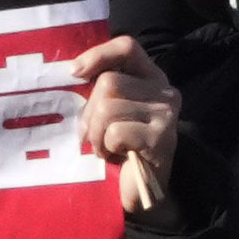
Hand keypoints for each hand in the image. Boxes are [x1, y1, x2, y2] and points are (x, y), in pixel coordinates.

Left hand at [73, 34, 175, 211]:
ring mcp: (166, 113)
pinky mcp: (161, 137)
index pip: (127, 47)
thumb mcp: (111, 112)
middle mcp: (164, 90)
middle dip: (90, 113)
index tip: (74, 72)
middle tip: (94, 136)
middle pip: (108, 83)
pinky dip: (106, 148)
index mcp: (151, 77)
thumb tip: (73, 72)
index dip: (98, 54)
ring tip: (106, 148)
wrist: (144, 190)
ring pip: (107, 108)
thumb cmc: (120, 148)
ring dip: (96, 135)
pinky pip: (115, 132)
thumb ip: (100, 90)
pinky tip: (117, 157)